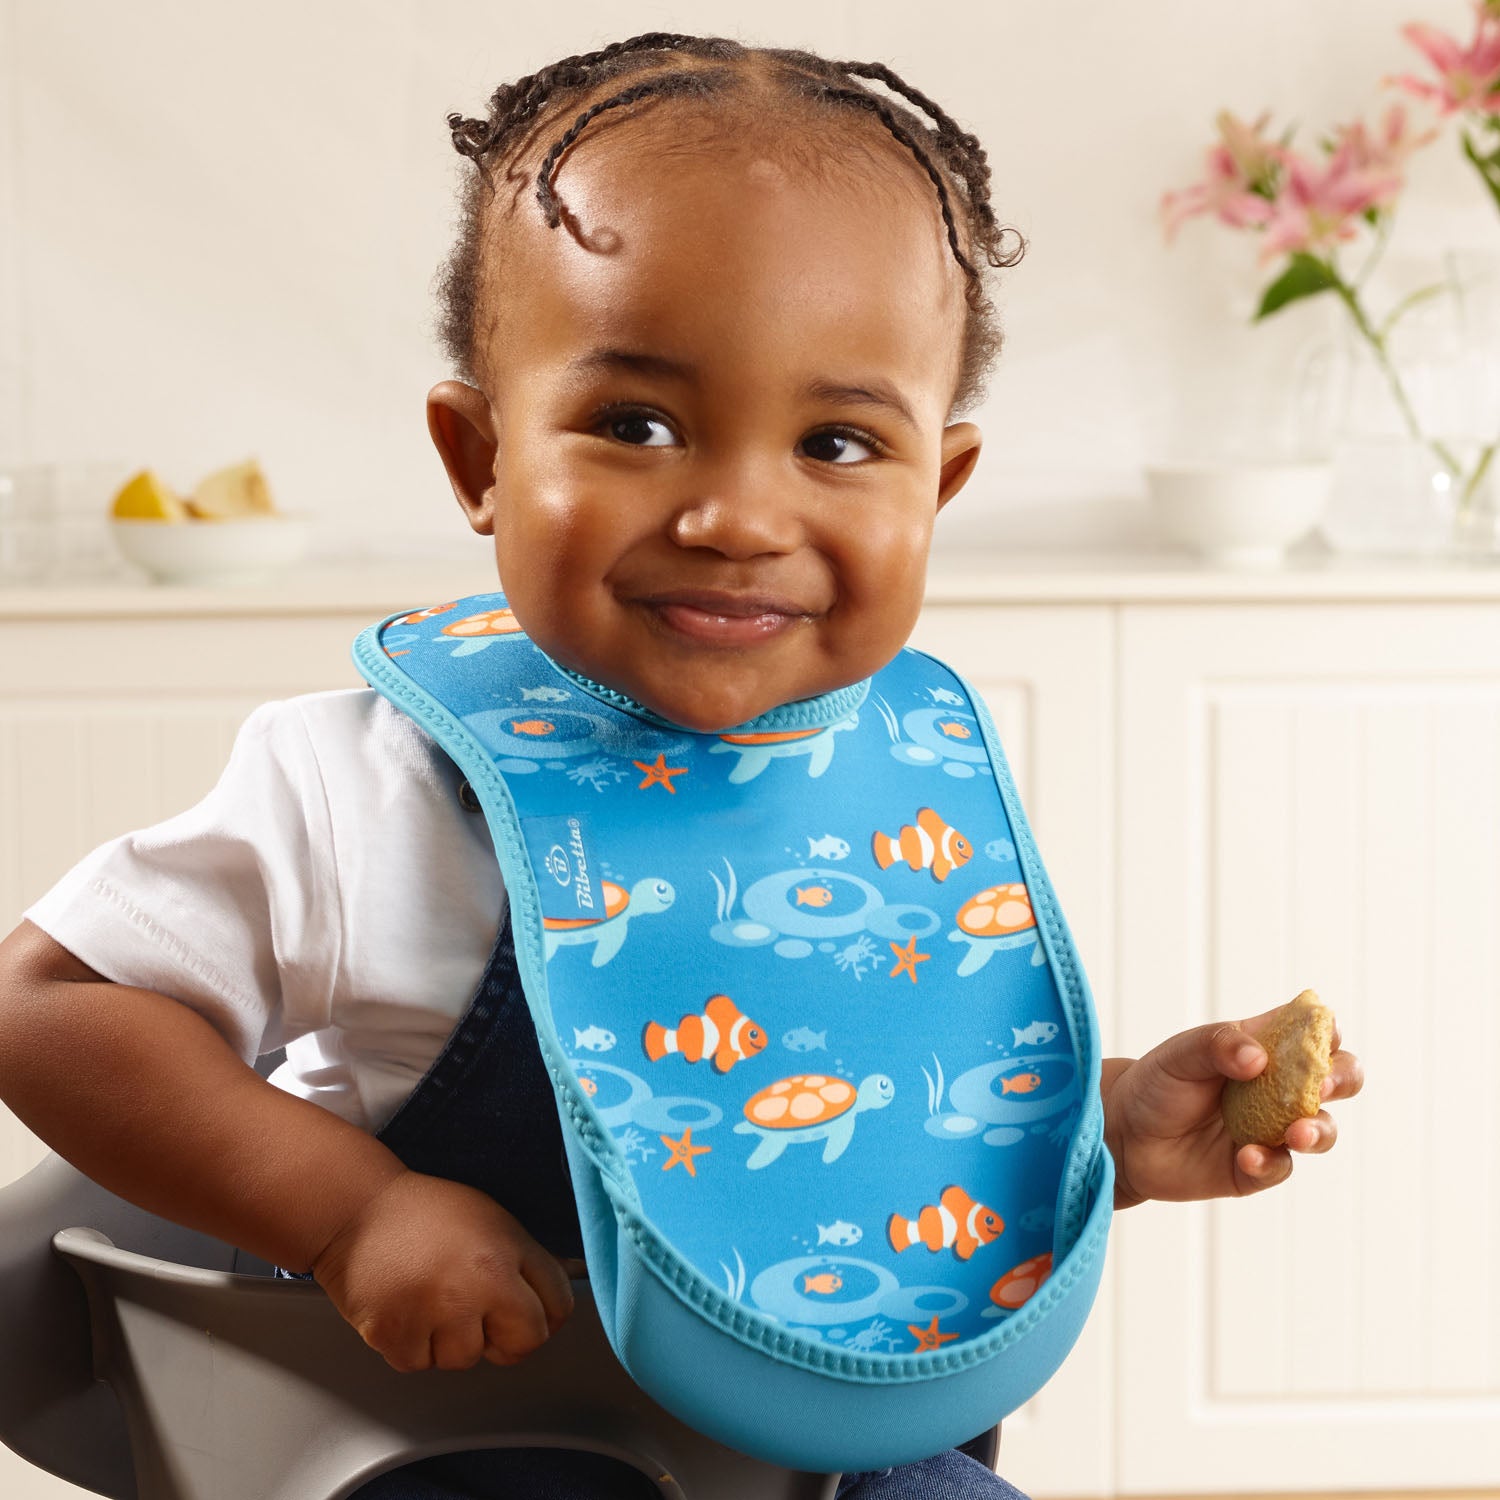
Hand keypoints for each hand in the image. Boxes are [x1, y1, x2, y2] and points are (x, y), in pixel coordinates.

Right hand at [309, 1169, 579, 1370]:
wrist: (356, 1211)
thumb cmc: (426, 1213)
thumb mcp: (492, 1220)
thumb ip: (527, 1260)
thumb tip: (566, 1286)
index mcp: (504, 1253)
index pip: (559, 1308)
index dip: (547, 1312)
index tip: (528, 1309)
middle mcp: (474, 1286)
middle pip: (524, 1344)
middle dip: (507, 1336)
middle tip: (480, 1311)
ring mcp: (433, 1314)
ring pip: (466, 1359)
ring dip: (452, 1339)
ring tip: (432, 1298)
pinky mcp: (395, 1336)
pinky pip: (421, 1363)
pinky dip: (413, 1345)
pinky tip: (406, 1308)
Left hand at [1103, 1006, 1363, 1208]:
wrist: (1124, 1135)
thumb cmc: (1156, 1083)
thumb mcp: (1180, 1055)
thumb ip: (1217, 1046)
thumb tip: (1258, 1058)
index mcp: (1265, 1048)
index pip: (1314, 1034)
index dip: (1327, 1032)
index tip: (1322, 1038)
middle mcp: (1278, 1089)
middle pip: (1338, 1080)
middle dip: (1342, 1080)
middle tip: (1324, 1086)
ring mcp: (1271, 1130)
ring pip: (1322, 1129)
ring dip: (1318, 1130)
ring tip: (1295, 1133)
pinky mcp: (1256, 1168)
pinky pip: (1280, 1167)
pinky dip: (1269, 1162)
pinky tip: (1246, 1156)